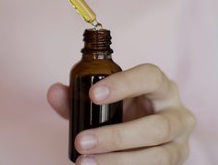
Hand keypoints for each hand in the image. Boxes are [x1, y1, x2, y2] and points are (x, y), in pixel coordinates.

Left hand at [47, 64, 194, 164]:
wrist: (144, 131)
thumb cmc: (123, 108)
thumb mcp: (104, 99)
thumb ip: (77, 96)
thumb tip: (54, 92)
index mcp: (160, 86)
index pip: (149, 77)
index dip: (123, 85)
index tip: (93, 96)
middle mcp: (176, 112)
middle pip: (156, 126)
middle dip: (116, 136)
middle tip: (81, 141)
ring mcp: (179, 141)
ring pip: (157, 155)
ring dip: (118, 161)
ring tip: (85, 161)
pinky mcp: (175, 161)